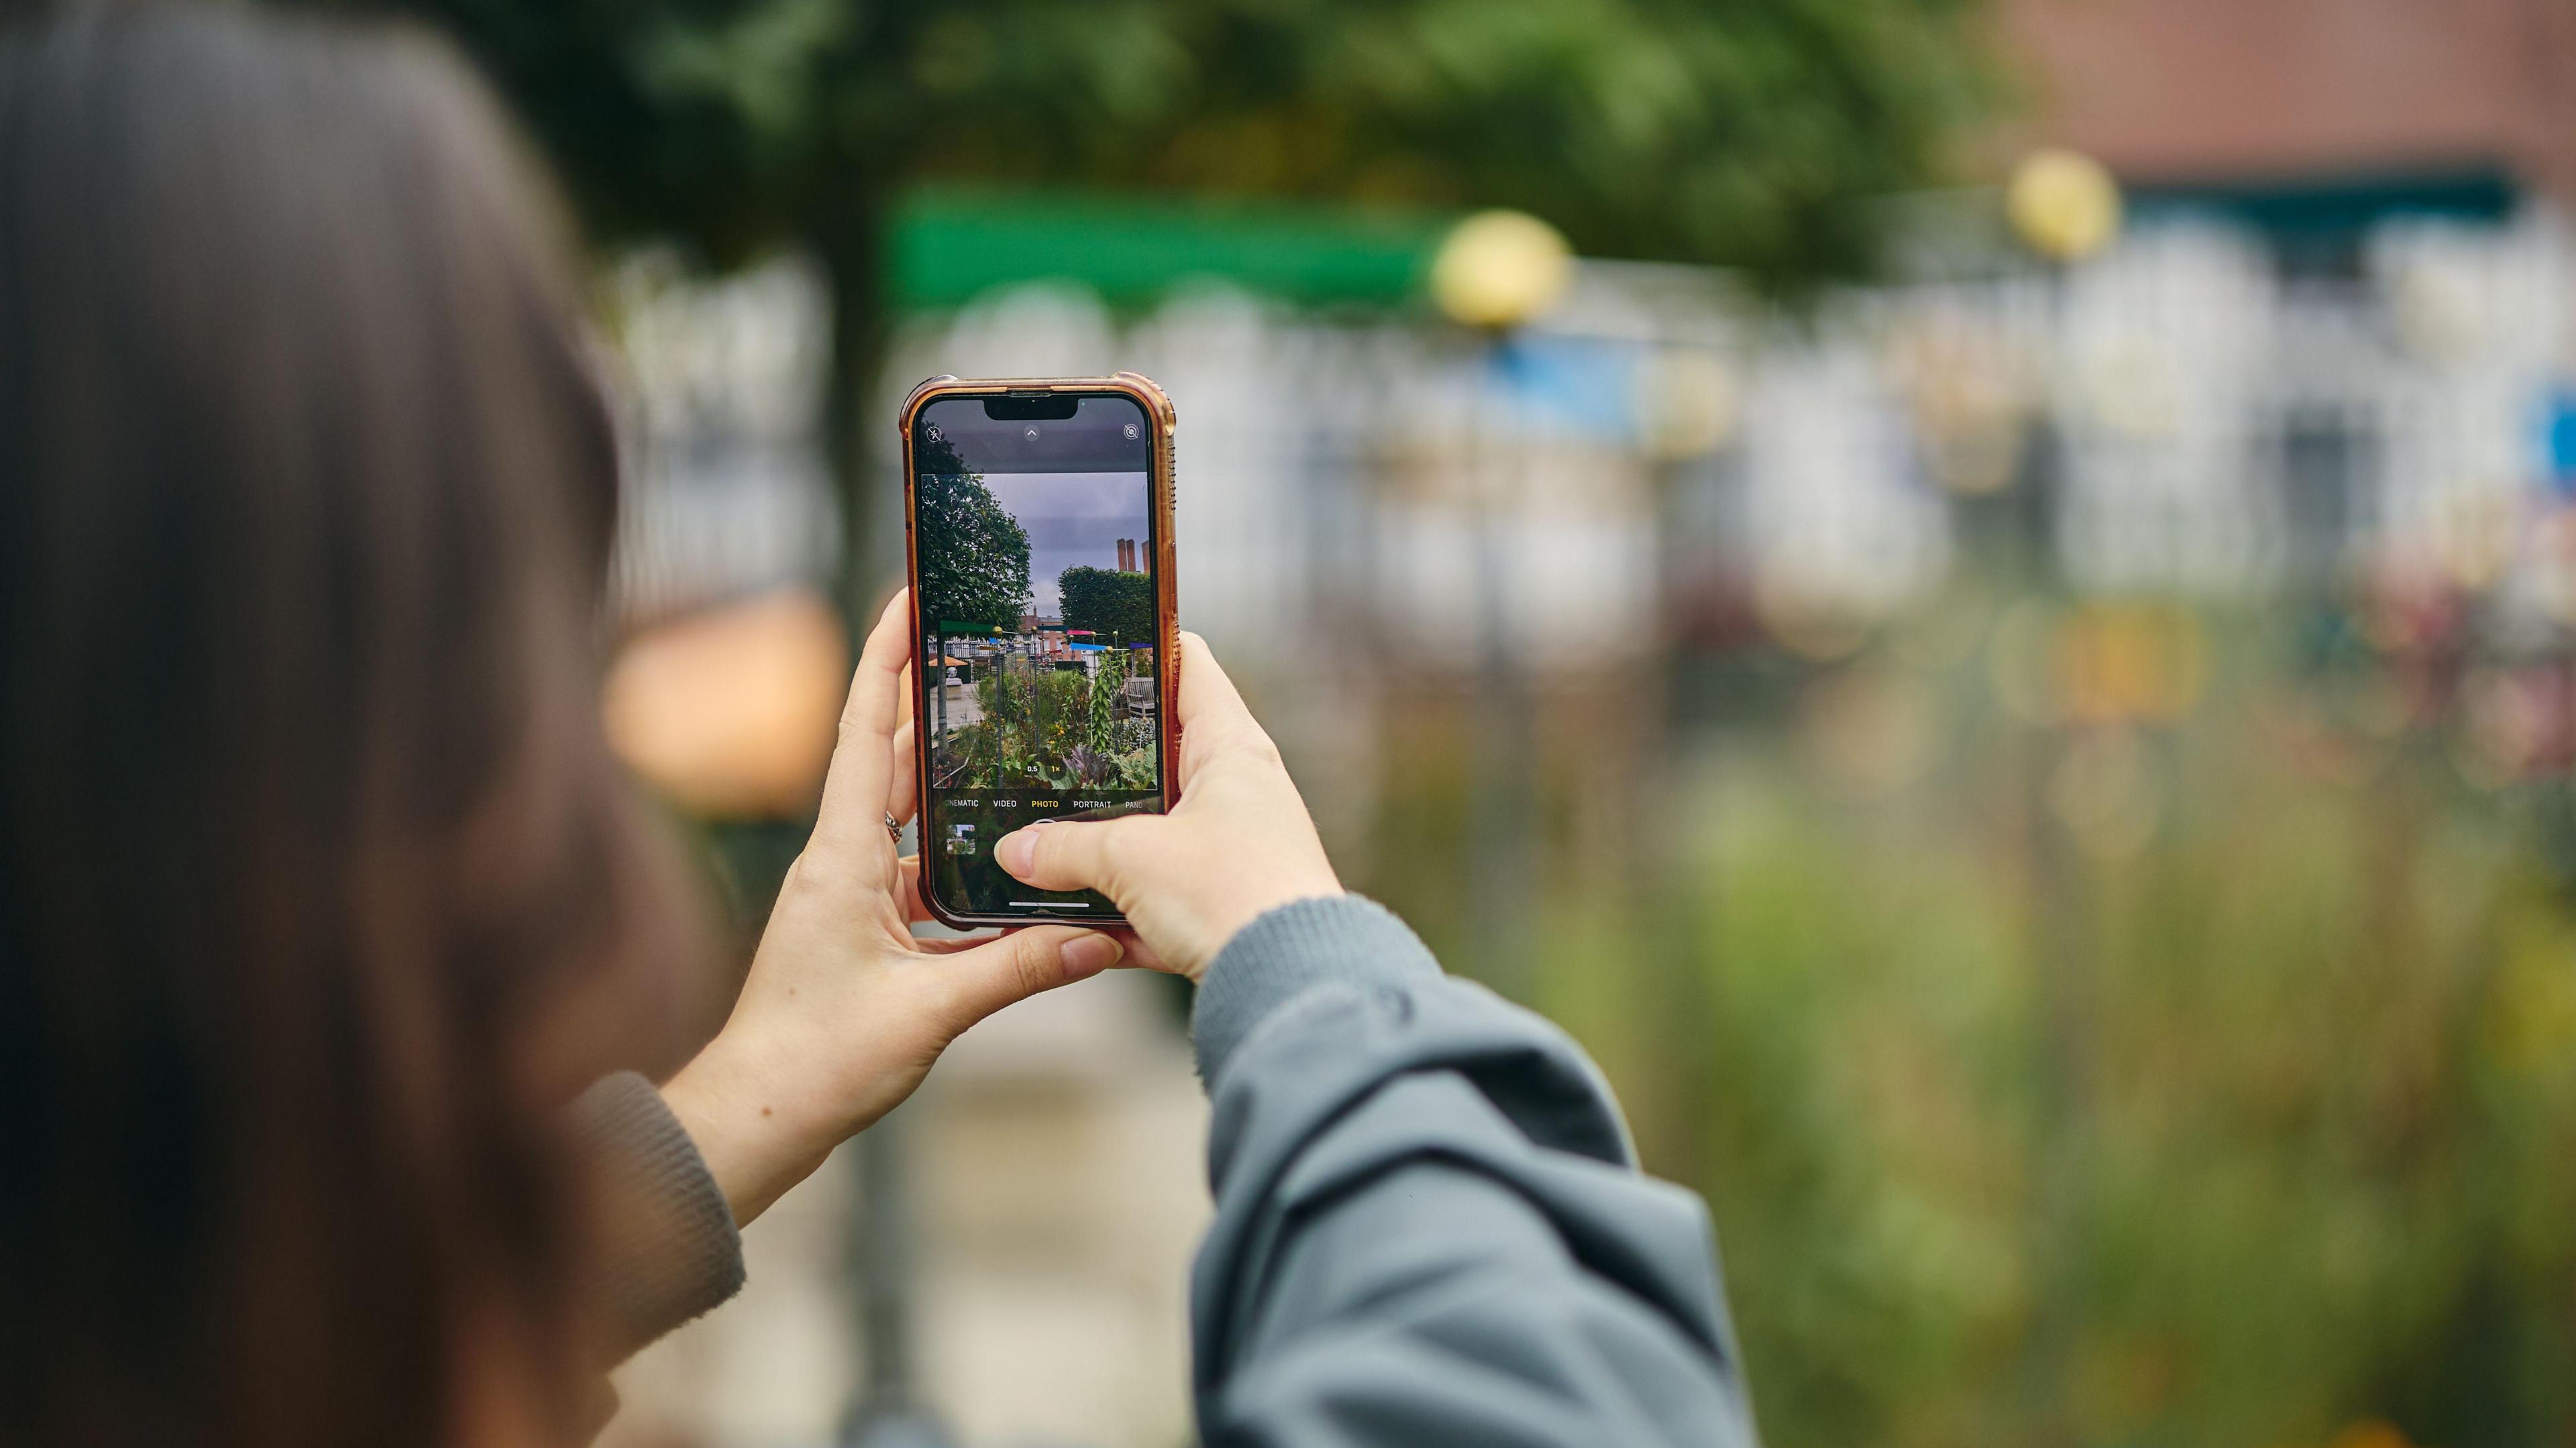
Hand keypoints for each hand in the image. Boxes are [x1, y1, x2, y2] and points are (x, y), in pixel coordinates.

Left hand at [660, 589, 1127, 1224]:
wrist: (758, 1121)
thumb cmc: (817, 1064)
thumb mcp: (930, 1013)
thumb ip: (1018, 969)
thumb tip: (1101, 938)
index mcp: (841, 859)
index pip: (862, 734)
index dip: (884, 660)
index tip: (908, 596)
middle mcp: (840, 862)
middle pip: (887, 757)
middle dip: (930, 695)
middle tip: (982, 640)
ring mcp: (849, 894)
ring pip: (907, 812)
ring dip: (950, 771)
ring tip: (1009, 725)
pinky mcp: (863, 927)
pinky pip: (919, 866)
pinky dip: (959, 845)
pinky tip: (1007, 842)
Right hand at [993, 632, 1341, 981]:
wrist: (1292, 984)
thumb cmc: (1233, 894)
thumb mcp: (1131, 859)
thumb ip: (1067, 849)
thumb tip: (1016, 851)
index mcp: (1232, 748)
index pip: (1189, 666)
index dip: (1143, 645)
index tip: (1093, 641)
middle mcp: (1241, 790)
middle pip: (1164, 752)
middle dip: (1105, 758)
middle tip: (1044, 748)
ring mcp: (1236, 848)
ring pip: (1156, 829)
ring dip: (1106, 842)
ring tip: (1042, 839)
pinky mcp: (1227, 905)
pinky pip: (1161, 895)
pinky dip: (1121, 907)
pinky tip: (1072, 920)